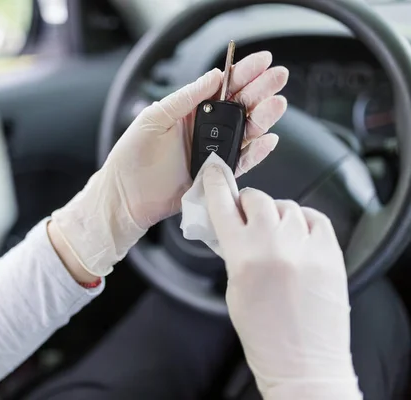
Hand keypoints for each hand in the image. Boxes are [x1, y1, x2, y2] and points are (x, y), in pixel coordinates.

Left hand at [52, 51, 288, 276]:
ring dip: (263, 118)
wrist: (126, 195)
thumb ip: (186, 98)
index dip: (243, 73)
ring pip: (245, 132)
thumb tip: (214, 76)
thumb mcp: (155, 117)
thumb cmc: (132, 155)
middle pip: (240, 107)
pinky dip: (256, 152)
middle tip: (278, 77)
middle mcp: (205, 130)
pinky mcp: (216, 175)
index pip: (222, 88)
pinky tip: (268, 140)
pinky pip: (241, 162)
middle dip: (261, 91)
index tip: (262, 61)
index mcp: (190, 111)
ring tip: (276, 105)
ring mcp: (212, 152)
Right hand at [202, 165, 362, 399]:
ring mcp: (306, 248)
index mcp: (243, 256)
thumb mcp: (233, 287)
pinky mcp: (331, 254)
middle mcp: (275, 246)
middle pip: (257, 199)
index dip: (216, 184)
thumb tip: (229, 225)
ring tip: (276, 236)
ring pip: (287, 207)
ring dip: (276, 215)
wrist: (302, 361)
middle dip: (247, 204)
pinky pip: (315, 218)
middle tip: (246, 217)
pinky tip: (298, 235)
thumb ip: (232, 251)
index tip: (214, 172)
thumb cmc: (263, 333)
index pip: (223, 205)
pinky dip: (304, 221)